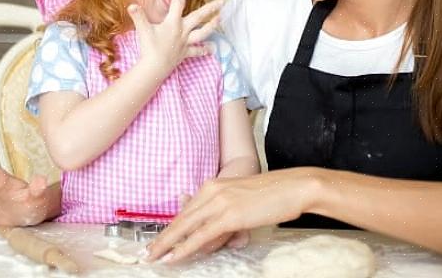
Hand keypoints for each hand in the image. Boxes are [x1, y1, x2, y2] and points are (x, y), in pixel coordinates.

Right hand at [128, 0, 221, 76]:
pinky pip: (196, 51)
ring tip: (220, 20)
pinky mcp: (185, 53)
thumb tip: (131, 5)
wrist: (154, 67)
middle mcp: (182, 31)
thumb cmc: (149, 47)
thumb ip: (138, 16)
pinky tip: (212, 49)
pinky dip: (204, 50)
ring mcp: (185, 42)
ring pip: (202, 33)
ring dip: (212, 26)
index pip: (179, 1)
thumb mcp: (142, 29)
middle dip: (210, 9)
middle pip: (199, 17)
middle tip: (221, 2)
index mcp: (173, 22)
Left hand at [147, 169, 318, 262]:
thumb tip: (210, 236)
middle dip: (162, 237)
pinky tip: (174, 257)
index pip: (187, 210)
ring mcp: (219, 202)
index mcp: (215, 185)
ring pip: (185, 227)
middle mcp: (212, 190)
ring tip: (154, 257)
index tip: (159, 239)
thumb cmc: (273, 195)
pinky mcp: (229, 214)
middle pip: (181, 218)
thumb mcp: (242, 203)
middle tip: (147, 252)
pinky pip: (200, 235)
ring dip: (167, 244)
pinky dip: (184, 248)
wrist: (294, 186)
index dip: (171, 226)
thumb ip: (224, 217)